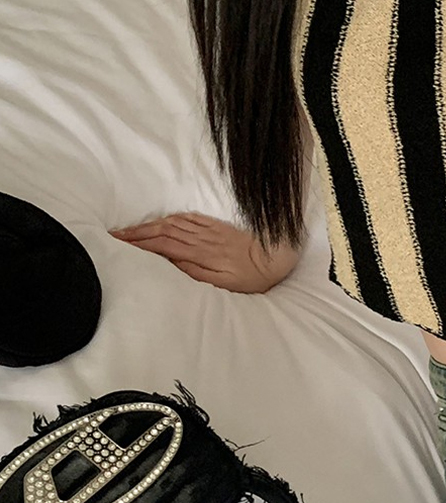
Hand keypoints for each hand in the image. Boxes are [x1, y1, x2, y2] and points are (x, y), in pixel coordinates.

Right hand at [109, 212, 272, 293]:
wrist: (275, 257)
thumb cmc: (250, 278)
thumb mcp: (222, 283)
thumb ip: (194, 272)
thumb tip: (168, 262)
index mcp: (200, 254)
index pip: (161, 245)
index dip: (138, 243)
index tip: (117, 243)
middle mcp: (202, 239)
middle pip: (162, 232)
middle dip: (136, 233)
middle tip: (113, 235)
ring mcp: (209, 231)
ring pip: (173, 224)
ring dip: (149, 225)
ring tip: (129, 229)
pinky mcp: (217, 228)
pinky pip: (190, 219)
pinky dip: (171, 219)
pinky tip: (162, 221)